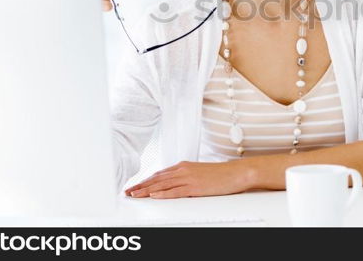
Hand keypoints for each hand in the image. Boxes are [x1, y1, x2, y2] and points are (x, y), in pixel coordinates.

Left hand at [124, 160, 255, 198]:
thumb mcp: (199, 173)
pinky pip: (176, 191)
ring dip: (146, 190)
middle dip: (140, 186)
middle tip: (127, 192)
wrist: (235, 173)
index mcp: (183, 166)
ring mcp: (188, 178)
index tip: (134, 186)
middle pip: (157, 178)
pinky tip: (154, 196)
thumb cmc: (220, 175)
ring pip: (162, 184)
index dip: (145, 180)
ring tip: (134, 195)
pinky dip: (163, 193)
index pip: (159, 174)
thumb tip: (174, 184)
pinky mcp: (195, 186)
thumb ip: (185, 176)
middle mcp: (183, 170)